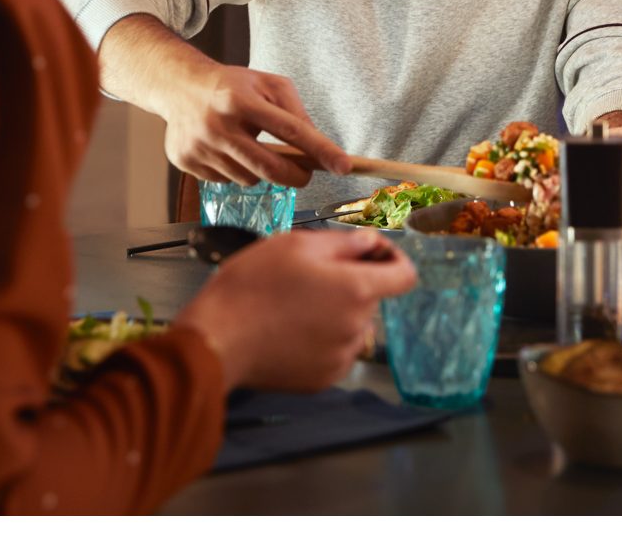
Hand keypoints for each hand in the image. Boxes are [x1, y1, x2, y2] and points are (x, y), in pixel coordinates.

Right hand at [162, 64, 349, 185]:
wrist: (179, 86)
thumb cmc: (232, 85)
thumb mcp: (269, 84)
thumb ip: (296, 112)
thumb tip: (318, 147)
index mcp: (241, 99)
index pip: (291, 130)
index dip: (320, 150)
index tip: (343, 166)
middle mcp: (218, 124)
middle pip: (271, 168)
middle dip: (297, 175)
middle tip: (306, 172)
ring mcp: (199, 146)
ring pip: (249, 179)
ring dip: (262, 171)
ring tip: (253, 147)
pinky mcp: (186, 162)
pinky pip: (226, 181)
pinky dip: (236, 172)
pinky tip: (228, 150)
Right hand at [175, 228, 415, 392]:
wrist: (216, 339)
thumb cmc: (251, 288)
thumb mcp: (297, 244)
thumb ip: (344, 243)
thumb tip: (371, 244)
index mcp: (356, 290)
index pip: (405, 276)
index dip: (393, 259)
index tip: (373, 254)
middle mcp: (356, 327)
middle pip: (372, 298)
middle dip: (351, 282)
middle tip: (311, 274)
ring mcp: (341, 357)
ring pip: (353, 325)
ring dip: (336, 312)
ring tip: (295, 303)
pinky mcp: (323, 378)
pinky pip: (336, 351)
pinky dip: (323, 338)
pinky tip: (292, 328)